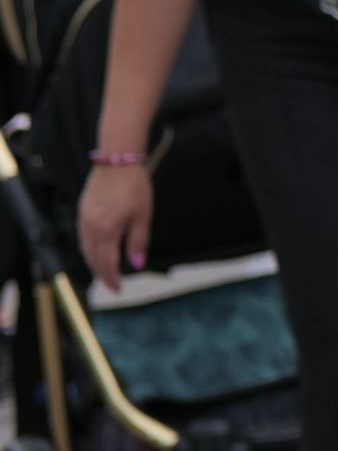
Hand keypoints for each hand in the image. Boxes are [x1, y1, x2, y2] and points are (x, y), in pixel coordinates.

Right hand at [79, 163, 152, 294]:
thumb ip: (138, 242)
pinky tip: (97, 252)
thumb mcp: (142, 216)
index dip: (112, 278)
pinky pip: (82, 237)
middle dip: (102, 274)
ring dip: (94, 263)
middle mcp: (91, 227)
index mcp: (107, 230)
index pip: (106, 262)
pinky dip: (88, 250)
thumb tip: (137, 264)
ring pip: (85, 249)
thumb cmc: (134, 187)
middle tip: (112, 285)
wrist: (117, 161)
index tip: (118, 289)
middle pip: (93, 259)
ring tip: (105, 272)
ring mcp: (84, 219)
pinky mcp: (82, 211)